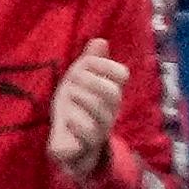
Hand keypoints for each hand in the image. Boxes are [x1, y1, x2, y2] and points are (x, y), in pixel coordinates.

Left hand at [45, 39, 126, 181]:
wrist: (66, 144)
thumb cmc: (75, 108)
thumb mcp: (77, 81)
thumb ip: (89, 61)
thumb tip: (99, 40)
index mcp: (110, 93)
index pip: (121, 74)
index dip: (106, 65)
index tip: (87, 62)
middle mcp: (109, 112)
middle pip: (113, 94)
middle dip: (92, 81)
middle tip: (74, 78)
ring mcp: (100, 131)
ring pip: (102, 115)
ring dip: (83, 99)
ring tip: (69, 95)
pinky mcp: (85, 147)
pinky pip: (88, 136)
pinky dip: (77, 123)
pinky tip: (68, 118)